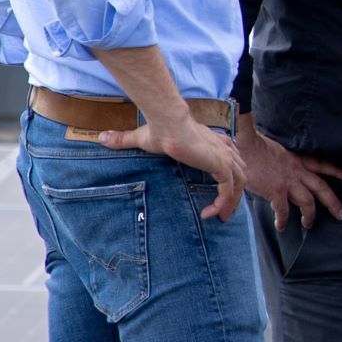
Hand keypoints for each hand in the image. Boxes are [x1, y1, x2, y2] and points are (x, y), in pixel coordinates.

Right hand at [98, 117, 245, 220]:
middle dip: (234, 194)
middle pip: (240, 173)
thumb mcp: (141, 138)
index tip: (219, 193)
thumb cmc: (158, 128)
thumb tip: (101, 138)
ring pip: (239, 184)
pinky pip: (229, 190)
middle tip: (223, 212)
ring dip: (230, 203)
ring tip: (217, 217)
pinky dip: (222, 203)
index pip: (230, 159)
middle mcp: (223, 148)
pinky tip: (208, 214)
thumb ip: (124, 140)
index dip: (228, 176)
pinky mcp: (221, 165)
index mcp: (213, 142)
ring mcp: (224, 156)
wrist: (166, 123)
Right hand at [237, 115, 341, 230]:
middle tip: (341, 214)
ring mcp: (288, 181)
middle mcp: (297, 170)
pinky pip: (283, 210)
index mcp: (298, 159)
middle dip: (333, 202)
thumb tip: (282, 169)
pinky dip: (283, 220)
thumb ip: (284, 162)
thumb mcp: (277, 150)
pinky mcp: (276, 191)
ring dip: (310, 215)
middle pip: (322, 188)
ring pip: (308, 202)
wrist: (245, 147)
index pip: (322, 165)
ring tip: (308, 224)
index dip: (337, 171)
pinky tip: (281, 226)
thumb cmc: (256, 147)